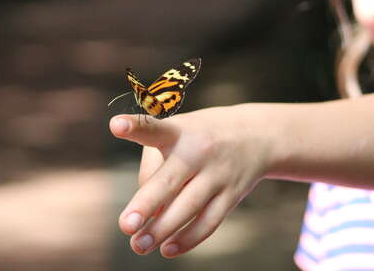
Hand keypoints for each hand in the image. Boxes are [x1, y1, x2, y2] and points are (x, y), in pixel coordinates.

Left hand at [109, 105, 269, 257]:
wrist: (257, 135)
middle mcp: (197, 151)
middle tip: (126, 226)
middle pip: (170, 181)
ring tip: (139, 246)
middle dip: (147, 204)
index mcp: (178, 132)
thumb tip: (148, 213)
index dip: (135, 126)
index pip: (154, 129)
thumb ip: (154, 168)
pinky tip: (168, 249)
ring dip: (162, 230)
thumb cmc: (199, 137)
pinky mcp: (232, 194)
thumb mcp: (176, 134)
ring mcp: (218, 174)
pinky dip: (188, 238)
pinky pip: (209, 222)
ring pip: (188, 208)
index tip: (116, 125)